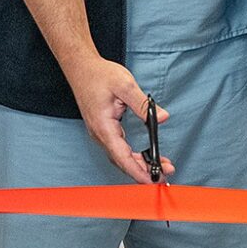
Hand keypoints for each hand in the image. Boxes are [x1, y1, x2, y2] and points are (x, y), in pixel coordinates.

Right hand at [62, 56, 171, 184]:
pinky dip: (132, 157)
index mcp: (104, 127)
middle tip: (165, 173)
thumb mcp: (125, 85)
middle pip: (122, 161)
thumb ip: (143, 104)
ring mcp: (100, 133)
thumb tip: (161, 118)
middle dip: (143, 171)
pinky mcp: (103, 130)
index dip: (138, 171)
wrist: (81, 68)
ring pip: (120, 157)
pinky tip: (144, 157)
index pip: (122, 157)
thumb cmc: (99, 75)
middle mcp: (100, 134)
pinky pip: (118, 150)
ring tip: (159, 166)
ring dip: (139, 165)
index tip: (152, 180)